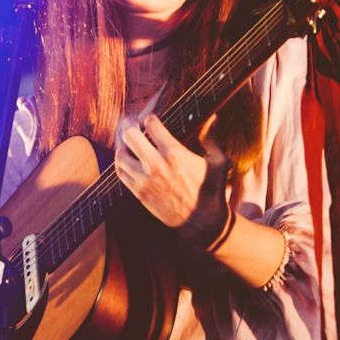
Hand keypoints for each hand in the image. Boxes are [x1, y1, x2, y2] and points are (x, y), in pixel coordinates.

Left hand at [115, 113, 230, 247]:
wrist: (202, 221)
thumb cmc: (212, 190)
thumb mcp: (218, 162)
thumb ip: (210, 138)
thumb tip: (211, 118)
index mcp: (175, 153)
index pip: (151, 125)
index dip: (150, 119)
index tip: (152, 120)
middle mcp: (156, 165)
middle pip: (130, 136)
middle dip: (132, 128)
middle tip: (135, 127)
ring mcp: (145, 180)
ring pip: (120, 154)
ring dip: (124, 146)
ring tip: (130, 144)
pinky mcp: (139, 193)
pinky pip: (120, 172)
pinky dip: (120, 163)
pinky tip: (127, 159)